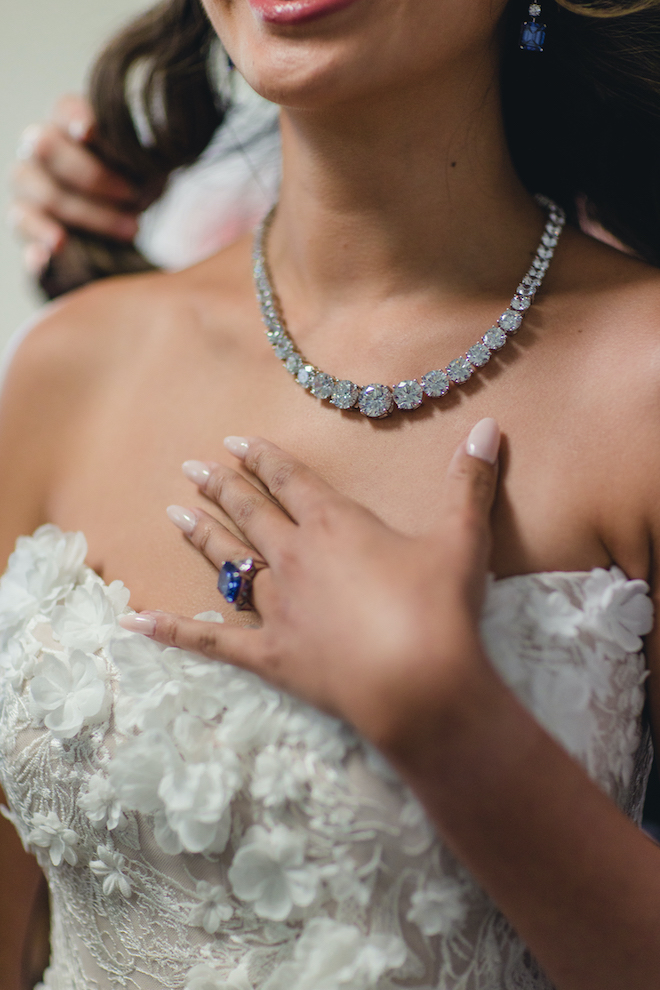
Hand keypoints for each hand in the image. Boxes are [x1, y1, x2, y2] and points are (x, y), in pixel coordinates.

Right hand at [9, 95, 141, 275]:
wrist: (128, 215)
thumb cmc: (135, 177)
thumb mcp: (144, 160)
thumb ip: (137, 148)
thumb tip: (137, 145)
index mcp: (68, 122)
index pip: (65, 110)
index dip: (76, 118)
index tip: (91, 132)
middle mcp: (39, 148)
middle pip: (46, 148)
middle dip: (94, 176)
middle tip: (135, 196)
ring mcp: (29, 185)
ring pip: (42, 194)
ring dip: (89, 216)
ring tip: (131, 231)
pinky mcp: (26, 221)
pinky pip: (24, 229)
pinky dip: (37, 241)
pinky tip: (54, 251)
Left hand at [120, 418, 500, 754]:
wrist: (419, 684)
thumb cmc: (440, 608)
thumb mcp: (463, 537)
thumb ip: (471, 480)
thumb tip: (492, 427)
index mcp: (335, 525)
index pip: (290, 480)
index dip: (263, 458)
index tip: (234, 441)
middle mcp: (296, 558)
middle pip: (251, 513)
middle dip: (222, 487)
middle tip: (191, 467)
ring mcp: (278, 607)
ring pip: (230, 564)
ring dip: (202, 537)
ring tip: (173, 515)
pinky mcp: (271, 655)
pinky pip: (211, 642)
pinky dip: (173, 632)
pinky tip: (135, 623)